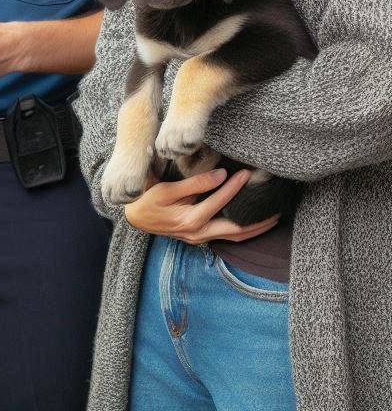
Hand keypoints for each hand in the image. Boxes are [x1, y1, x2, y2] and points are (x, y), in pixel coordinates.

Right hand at [123, 168, 280, 243]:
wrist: (135, 219)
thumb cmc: (147, 200)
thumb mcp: (166, 189)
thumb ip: (194, 183)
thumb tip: (221, 175)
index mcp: (190, 219)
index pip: (220, 201)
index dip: (236, 186)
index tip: (248, 173)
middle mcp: (199, 233)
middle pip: (237, 229)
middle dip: (258, 219)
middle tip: (277, 206)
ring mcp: (200, 238)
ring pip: (235, 236)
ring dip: (256, 229)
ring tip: (274, 218)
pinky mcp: (200, 237)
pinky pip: (227, 236)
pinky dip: (244, 231)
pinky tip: (253, 224)